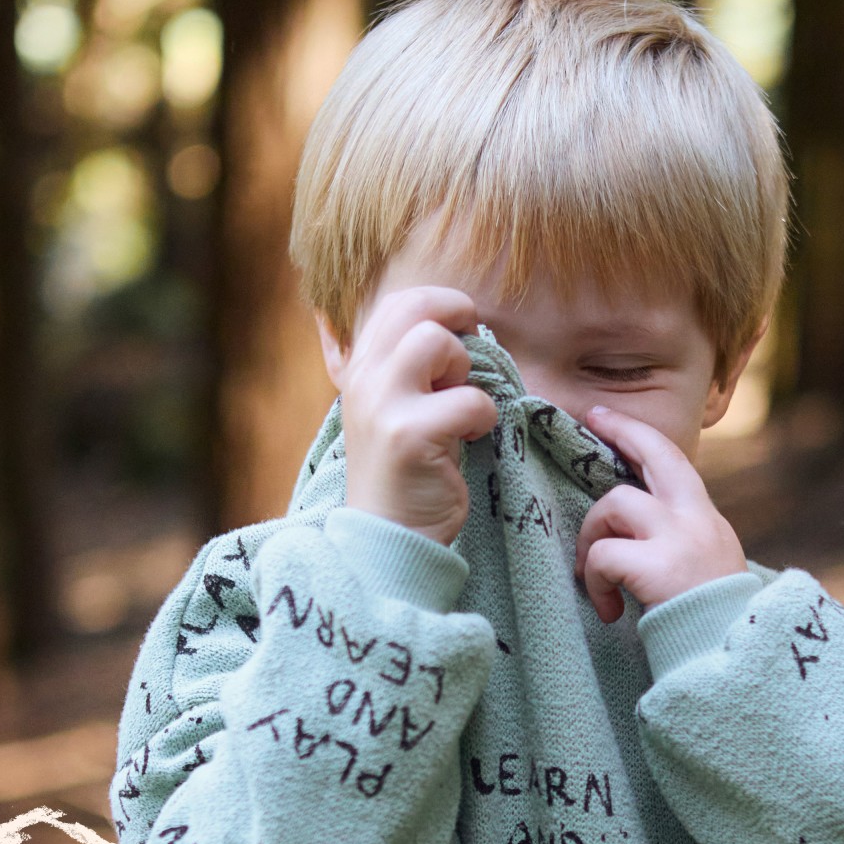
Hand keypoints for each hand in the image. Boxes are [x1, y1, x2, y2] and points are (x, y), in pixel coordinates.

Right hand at [338, 287, 499, 545]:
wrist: (388, 539)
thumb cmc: (404, 475)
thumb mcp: (393, 412)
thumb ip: (408, 370)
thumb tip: (456, 327)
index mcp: (360, 370)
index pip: (397, 304)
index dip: (438, 306)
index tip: (460, 332)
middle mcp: (365, 380)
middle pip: (416, 309)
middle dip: (456, 326)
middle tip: (468, 366)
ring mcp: (383, 405)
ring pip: (437, 342)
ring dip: (465, 371)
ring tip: (460, 407)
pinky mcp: (409, 435)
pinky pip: (469, 400)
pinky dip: (482, 418)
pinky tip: (469, 440)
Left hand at [573, 406, 748, 623]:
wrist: (736, 660)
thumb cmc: (713, 626)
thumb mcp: (708, 570)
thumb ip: (680, 542)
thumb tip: (634, 530)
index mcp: (707, 522)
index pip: (675, 463)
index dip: (639, 437)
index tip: (607, 421)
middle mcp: (697, 521)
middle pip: (658, 453)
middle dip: (622, 430)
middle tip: (590, 421)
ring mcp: (679, 540)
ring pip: (615, 503)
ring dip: (593, 538)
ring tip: (595, 577)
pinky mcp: (658, 568)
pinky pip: (604, 555)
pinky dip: (594, 580)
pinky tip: (608, 610)